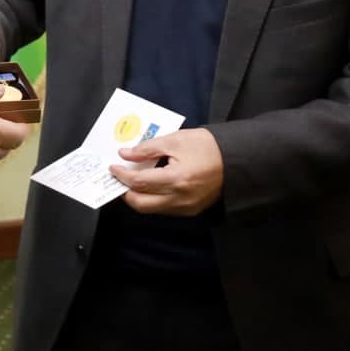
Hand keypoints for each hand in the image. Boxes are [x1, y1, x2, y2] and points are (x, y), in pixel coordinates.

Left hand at [108, 128, 223, 215]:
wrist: (236, 160)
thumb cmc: (207, 146)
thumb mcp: (175, 140)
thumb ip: (147, 148)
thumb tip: (125, 154)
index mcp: (176, 180)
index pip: (139, 183)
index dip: (122, 175)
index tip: (113, 167)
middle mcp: (180, 199)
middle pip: (141, 204)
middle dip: (125, 192)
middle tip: (118, 178)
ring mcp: (186, 208)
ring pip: (152, 209)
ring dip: (138, 197)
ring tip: (131, 180)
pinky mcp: (191, 211)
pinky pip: (164, 209)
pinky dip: (153, 199)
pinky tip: (150, 185)